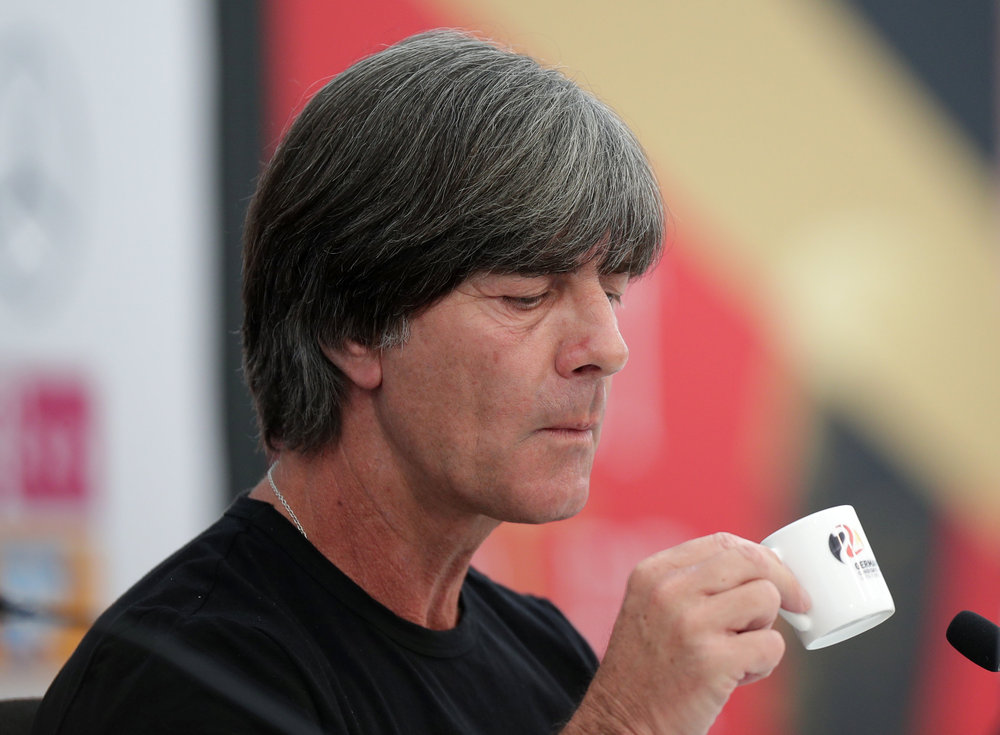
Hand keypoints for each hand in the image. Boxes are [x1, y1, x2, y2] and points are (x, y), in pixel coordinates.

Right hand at [562, 532, 810, 734]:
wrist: (622, 722)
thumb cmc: (646, 671)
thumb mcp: (650, 609)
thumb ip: (691, 585)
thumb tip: (762, 570)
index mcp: (653, 573)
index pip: (723, 542)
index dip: (761, 556)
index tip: (779, 575)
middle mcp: (669, 591)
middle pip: (750, 562)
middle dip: (784, 581)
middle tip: (798, 604)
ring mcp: (690, 625)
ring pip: (766, 598)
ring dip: (765, 627)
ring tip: (741, 651)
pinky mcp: (713, 662)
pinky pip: (771, 645)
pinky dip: (764, 663)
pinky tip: (738, 676)